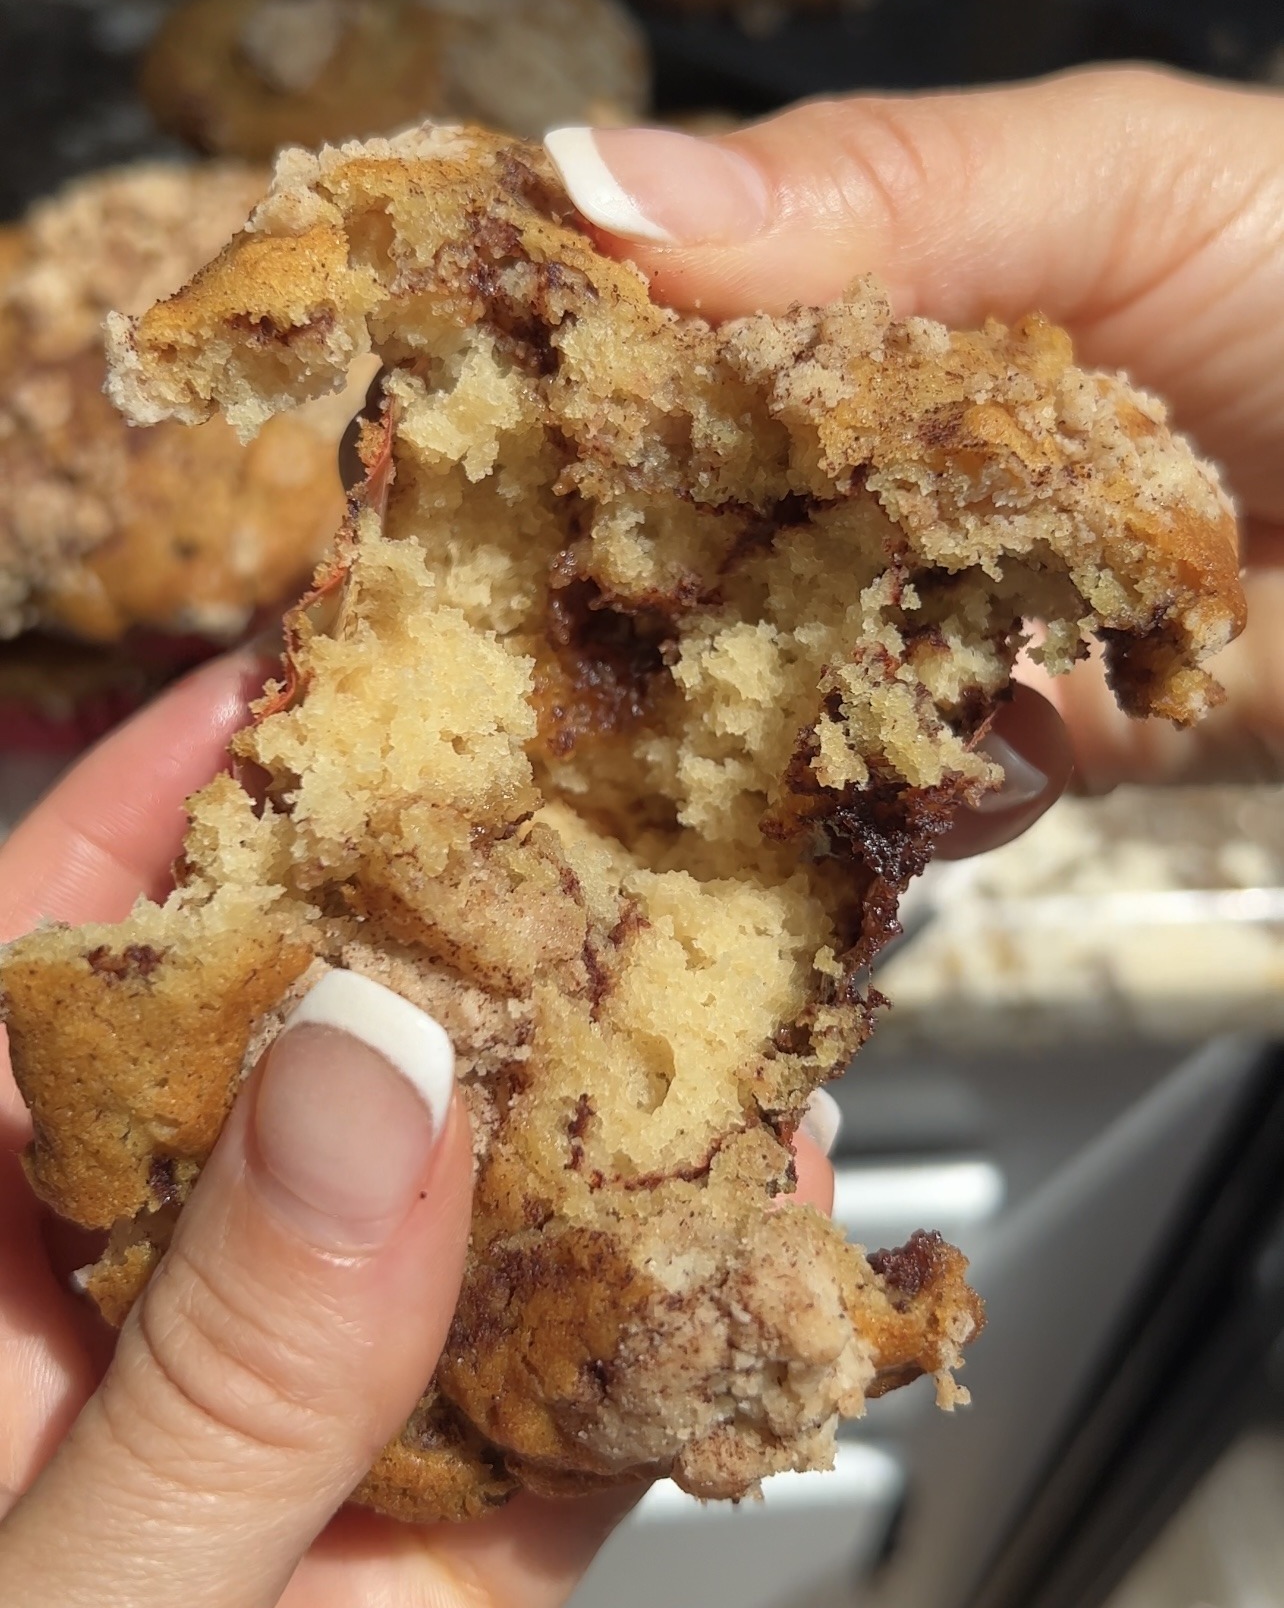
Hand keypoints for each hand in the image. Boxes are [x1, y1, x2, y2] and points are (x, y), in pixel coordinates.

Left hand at [0, 648, 836, 1607]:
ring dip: (625, 1072)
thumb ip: (225, 1356)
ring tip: (744, 934)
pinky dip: (701, 1296)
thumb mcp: (73, 1584)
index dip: (196, 777)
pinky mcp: (478, 1521)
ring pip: (498, 1185)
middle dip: (472, 896)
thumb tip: (375, 1070)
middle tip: (606, 759)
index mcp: (10, 1244)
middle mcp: (192, 1286)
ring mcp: (349, 1395)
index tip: (338, 661)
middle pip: (337, 1030)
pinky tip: (787, 1196)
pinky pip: (603, 1384)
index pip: (82, 939)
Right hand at [546, 66, 1283, 819]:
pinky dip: (913, 793)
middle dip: (612, 575)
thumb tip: (594, 183)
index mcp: (870, 303)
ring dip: (738, 716)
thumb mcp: (1114, 177)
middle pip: (697, 529)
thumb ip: (879, 190)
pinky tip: (958, 754)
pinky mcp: (1032, 737)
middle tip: (508, 611)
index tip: (453, 400)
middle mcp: (880, 465)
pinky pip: (921, 787)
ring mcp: (946, 611)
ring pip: (783, 680)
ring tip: (678, 726)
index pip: (671, 331)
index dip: (563, 364)